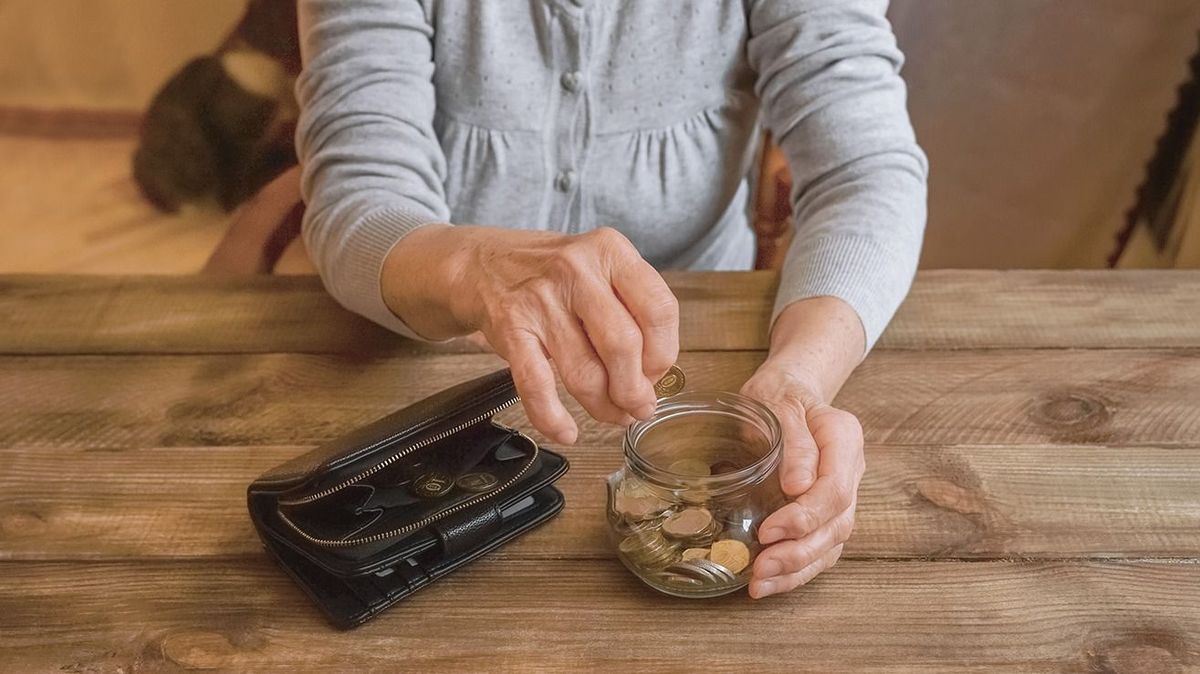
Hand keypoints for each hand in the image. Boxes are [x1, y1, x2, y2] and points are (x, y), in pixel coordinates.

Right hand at [382, 225, 679, 444]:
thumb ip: (632, 313)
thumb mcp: (601, 271)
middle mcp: (577, 269)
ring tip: (611, 415)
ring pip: (584, 372)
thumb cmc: (555, 277)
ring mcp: (540, 299)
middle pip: (623, 346)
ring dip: (602, 407)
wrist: (483, 265)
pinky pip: (537, 385)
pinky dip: (552, 417)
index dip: (664, 354)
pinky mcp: (510, 328)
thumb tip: (653, 380)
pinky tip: (565, 431)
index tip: (656, 374)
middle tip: (637, 406)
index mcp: (610, 251)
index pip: (658, 310)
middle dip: (634, 390)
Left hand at [740, 361, 864, 597]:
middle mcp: (850, 470)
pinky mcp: (827, 513)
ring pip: (831, 542)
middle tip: (760, 568)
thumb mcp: (777, 403)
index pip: (836, 489)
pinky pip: (820, 548)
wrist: (786, 391)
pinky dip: (796, 570)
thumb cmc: (777, 394)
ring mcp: (842, 494)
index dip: (805, 516)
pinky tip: (769, 583)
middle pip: (837, 522)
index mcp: (844, 438)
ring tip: (760, 585)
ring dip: (797, 569)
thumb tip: (798, 485)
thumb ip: (792, 441)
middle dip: (799, 552)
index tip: (768, 530)